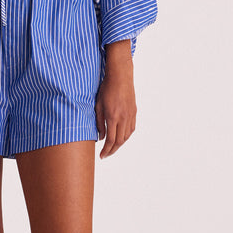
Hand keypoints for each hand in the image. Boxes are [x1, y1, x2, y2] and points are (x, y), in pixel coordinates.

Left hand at [95, 41, 135, 158]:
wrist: (120, 76)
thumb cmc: (106, 89)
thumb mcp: (98, 105)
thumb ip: (99, 122)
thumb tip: (101, 137)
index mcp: (113, 117)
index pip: (111, 140)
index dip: (106, 150)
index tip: (101, 156)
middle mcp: (123, 118)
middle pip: (119, 141)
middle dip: (112, 150)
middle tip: (105, 155)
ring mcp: (130, 115)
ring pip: (126, 136)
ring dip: (119, 144)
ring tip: (112, 148)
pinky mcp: (134, 112)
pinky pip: (131, 129)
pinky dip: (126, 136)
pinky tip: (120, 138)